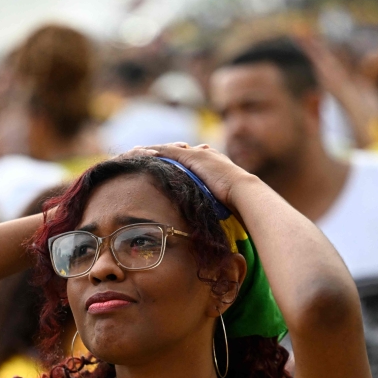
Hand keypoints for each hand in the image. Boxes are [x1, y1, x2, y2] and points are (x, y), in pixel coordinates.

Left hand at [136, 143, 260, 212]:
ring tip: (134, 153)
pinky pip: (166, 151)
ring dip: (151, 151)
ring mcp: (198, 154)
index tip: (161, 168)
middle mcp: (205, 156)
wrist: (244, 194)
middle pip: (177, 151)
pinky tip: (138, 153)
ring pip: (168, 149)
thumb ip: (213, 211)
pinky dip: (152, 152)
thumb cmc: (238, 206)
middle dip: (159, 154)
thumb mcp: (222, 207)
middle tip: (141, 156)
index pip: (189, 161)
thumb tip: (209, 229)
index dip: (174, 164)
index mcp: (213, 166)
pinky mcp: (192, 156)